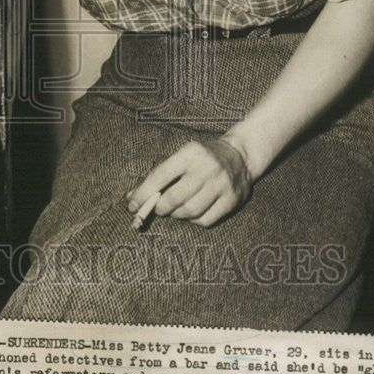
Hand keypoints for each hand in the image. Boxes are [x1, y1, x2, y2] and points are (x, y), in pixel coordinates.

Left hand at [126, 137, 253, 227]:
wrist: (240, 156)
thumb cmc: (203, 158)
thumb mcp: (183, 155)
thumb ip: (160, 175)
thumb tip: (133, 198)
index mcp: (191, 153)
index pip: (160, 175)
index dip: (143, 192)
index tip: (133, 204)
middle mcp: (207, 168)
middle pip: (174, 198)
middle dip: (159, 207)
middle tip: (157, 208)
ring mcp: (221, 185)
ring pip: (189, 212)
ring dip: (176, 214)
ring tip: (174, 210)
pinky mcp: (232, 201)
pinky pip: (205, 220)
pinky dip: (193, 220)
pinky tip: (192, 213)